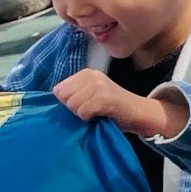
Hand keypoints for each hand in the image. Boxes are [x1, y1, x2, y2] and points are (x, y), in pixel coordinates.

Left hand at [53, 69, 186, 140]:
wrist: (138, 112)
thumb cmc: (112, 108)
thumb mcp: (90, 95)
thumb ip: (73, 94)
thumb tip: (52, 102)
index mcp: (85, 73)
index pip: (58, 90)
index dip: (68, 102)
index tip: (84, 105)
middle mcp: (90, 75)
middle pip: (63, 97)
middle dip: (72, 108)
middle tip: (90, 110)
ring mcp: (98, 85)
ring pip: (72, 104)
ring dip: (81, 114)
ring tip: (95, 113)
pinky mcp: (104, 96)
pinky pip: (83, 111)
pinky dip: (89, 118)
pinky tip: (100, 115)